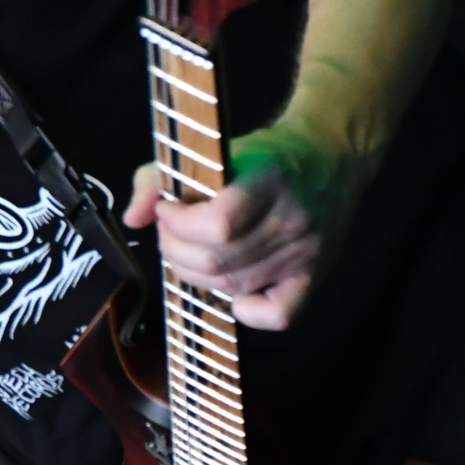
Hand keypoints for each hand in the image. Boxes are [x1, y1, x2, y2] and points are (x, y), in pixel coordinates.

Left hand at [122, 118, 365, 330]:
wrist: (332, 157)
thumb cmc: (265, 155)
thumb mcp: (214, 148)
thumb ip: (160, 175)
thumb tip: (132, 218)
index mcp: (270, 180)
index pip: (219, 223)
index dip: (178, 225)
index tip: (167, 210)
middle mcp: (292, 220)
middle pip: (218, 260)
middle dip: (176, 250)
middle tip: (172, 234)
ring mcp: (306, 253)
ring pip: (235, 286)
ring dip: (196, 275)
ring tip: (189, 253)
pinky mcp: (314, 276)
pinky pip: (277, 315)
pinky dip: (245, 310)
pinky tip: (231, 287)